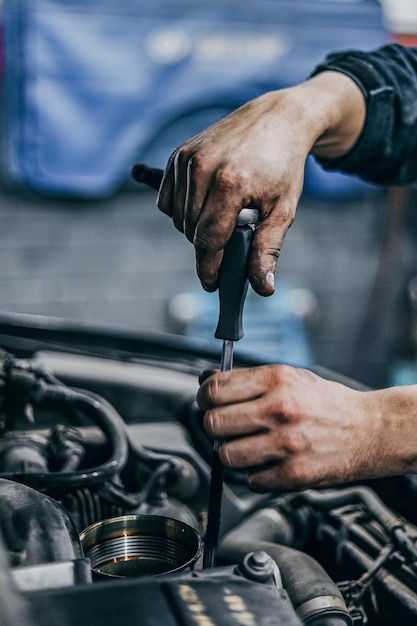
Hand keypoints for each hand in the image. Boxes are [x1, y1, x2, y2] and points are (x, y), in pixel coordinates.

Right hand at [158, 72, 365, 295]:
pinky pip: (166, 199)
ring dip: (194, 227)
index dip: (208, 268)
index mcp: (229, 185)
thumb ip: (267, 250)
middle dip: (208, 245)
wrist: (278, 118)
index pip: (207, 241)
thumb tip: (263, 289)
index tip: (212, 284)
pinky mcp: (178, 155)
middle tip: (232, 235)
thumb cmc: (283, 166)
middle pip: (190, 232)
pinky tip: (203, 204)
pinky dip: (180, 209)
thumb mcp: (283, 210)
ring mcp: (186, 160)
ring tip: (221, 215)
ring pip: (175, 218)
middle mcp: (201, 169)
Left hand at [197, 365, 416, 491]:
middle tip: (225, 427)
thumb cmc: (327, 403)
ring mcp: (285, 443)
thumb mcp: (289, 377)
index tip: (207, 403)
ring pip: (226, 455)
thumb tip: (207, 380)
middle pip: (213, 423)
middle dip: (213, 427)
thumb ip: (247, 379)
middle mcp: (279, 409)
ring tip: (247, 447)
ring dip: (231, 454)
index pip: (214, 390)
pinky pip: (251, 480)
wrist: (369, 430)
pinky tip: (268, 463)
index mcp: (276, 380)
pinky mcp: (293, 474)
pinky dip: (254, 475)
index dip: (204, 398)